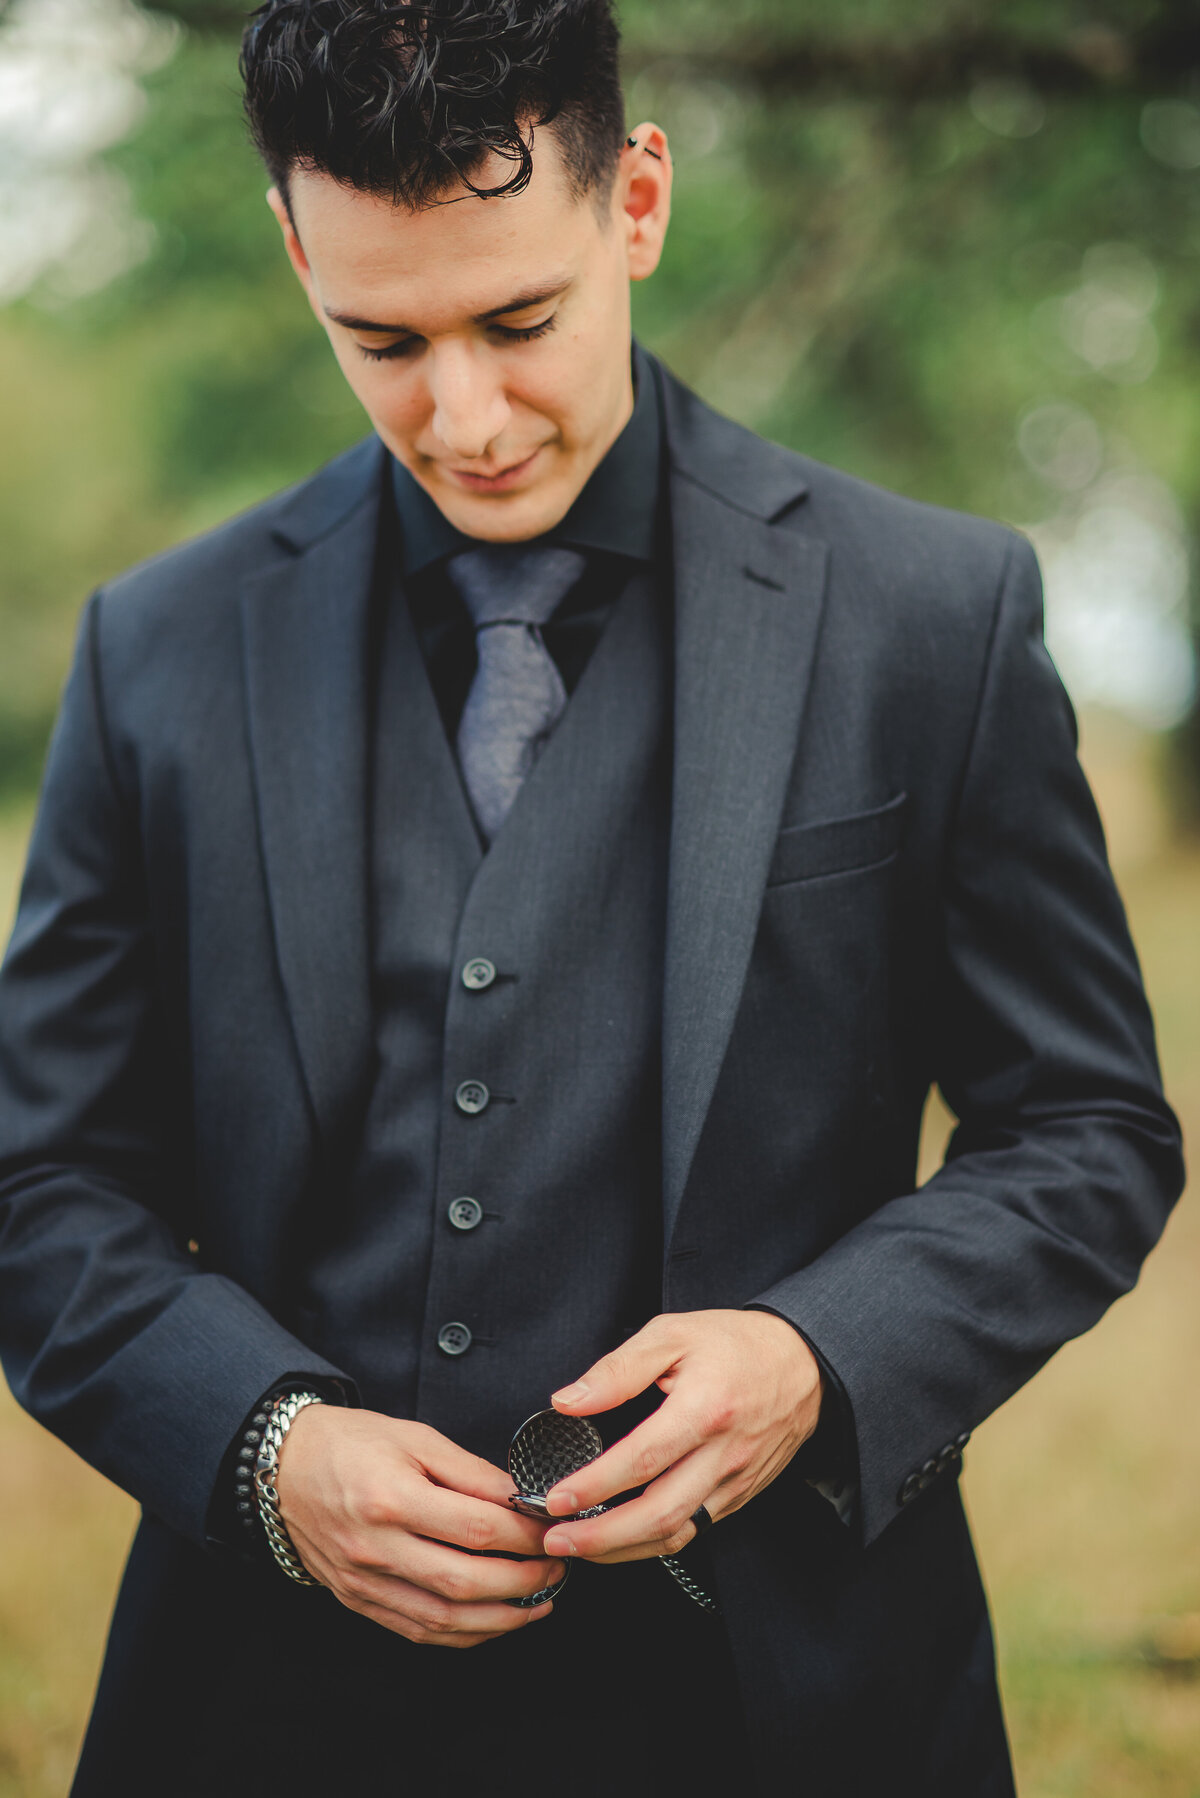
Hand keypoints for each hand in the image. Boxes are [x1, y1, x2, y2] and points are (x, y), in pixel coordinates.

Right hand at [274, 1407, 565, 1646]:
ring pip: (444, 1619)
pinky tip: (493, 1621)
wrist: (284, 1468)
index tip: (552, 1529)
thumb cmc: (351, 1443)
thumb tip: (522, 1498)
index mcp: (392, 1498)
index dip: (525, 1534)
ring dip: (501, 1618)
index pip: (476, 1528)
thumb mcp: (415, 1437)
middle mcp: (376, 1547)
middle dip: (523, 1581)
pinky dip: (463, 1634)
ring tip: (538, 1602)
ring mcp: (364, 1582)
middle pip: (465, 1582)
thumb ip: (471, 1471)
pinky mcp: (358, 1601)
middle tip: (557, 1568)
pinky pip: (418, 1630)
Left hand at [540, 1310, 822, 1561]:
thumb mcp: (672, 1334)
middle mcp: (722, 1453)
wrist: (802, 1364)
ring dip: (622, 1550)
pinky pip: (694, 1530)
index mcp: (704, 1408)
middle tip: (556, 1539)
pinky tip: (621, 1539)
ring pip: (676, 1533)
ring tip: (578, 1547)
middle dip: (601, 1537)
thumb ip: (618, 1369)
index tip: (556, 1498)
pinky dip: (652, 1542)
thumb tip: (568, 1400)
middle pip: (659, 1514)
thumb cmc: (734, 1344)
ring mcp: (734, 1481)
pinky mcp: (739, 1496)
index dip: (594, 1485)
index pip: (642, 1459)